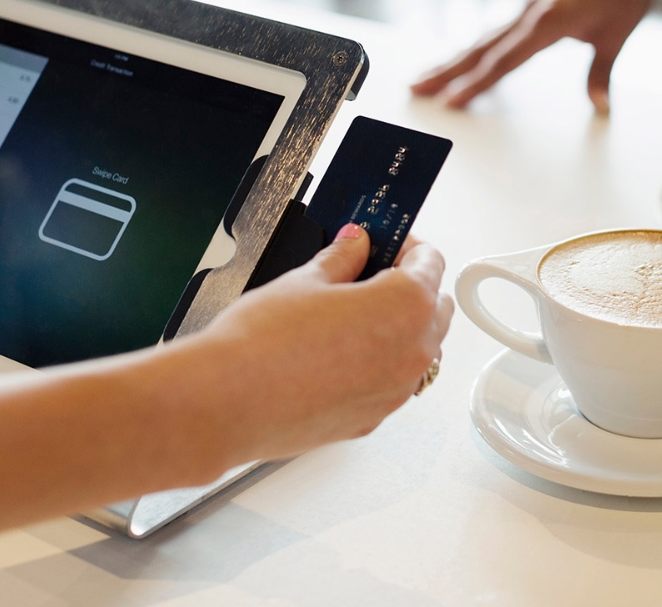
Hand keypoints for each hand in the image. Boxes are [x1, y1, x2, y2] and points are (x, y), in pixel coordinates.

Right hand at [199, 225, 451, 465]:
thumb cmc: (262, 343)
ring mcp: (394, 393)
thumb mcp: (305, 280)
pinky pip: (392, 383)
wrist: (226, 402)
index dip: (406, 244)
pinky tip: (338, 351)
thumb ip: (342, 259)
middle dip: (410, 285)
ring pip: (419, 350)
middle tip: (368, 271)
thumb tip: (355, 245)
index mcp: (405, 307)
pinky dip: (379, 363)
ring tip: (351, 313)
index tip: (385, 241)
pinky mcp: (371, 420)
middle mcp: (412, 354)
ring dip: (400, 327)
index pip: (430, 262)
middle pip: (435, 307)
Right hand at [411, 0, 661, 112]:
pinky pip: (491, 34)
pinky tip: (459, 60)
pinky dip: (471, 50)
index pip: (503, 61)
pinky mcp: (527, 7)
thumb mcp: (619, 32)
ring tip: (423, 77)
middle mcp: (526, 15)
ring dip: (450, 61)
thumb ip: (602, 72)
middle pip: (477, 50)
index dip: (475, 85)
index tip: (451, 102)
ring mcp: (523, 10)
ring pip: (478, 41)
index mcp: (547, 22)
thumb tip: (600, 106)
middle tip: (414, 88)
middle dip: (444, 72)